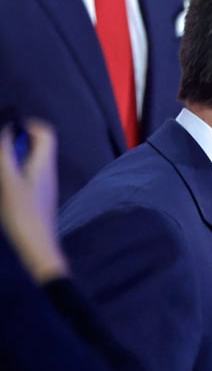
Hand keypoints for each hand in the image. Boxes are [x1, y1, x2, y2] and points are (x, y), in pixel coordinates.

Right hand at [0, 120, 67, 282]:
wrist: (37, 246)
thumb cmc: (23, 213)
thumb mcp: (8, 181)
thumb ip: (5, 153)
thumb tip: (7, 128)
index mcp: (43, 164)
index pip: (46, 134)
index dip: (29, 124)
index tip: (8, 126)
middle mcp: (47, 172)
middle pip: (38, 146)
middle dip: (17, 140)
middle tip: (2, 147)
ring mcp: (44, 185)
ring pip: (31, 160)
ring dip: (14, 156)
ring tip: (2, 166)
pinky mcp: (38, 197)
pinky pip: (28, 175)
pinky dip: (15, 171)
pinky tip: (4, 182)